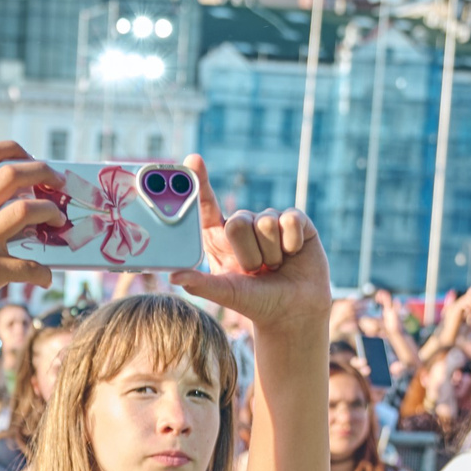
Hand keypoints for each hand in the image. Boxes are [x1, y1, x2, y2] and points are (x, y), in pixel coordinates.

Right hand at [0, 141, 58, 344]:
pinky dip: (44, 272)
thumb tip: (20, 199)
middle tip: (58, 184)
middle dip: (44, 173)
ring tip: (59, 221)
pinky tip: (44, 277)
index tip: (31, 160)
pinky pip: (31, 265)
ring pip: (27, 210)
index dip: (14, 150)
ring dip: (52, 212)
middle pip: (12, 174)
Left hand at [169, 155, 328, 335]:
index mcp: (220, 238)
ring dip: (272, 253)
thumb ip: (201, 284)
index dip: (199, 182)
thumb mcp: (227, 294)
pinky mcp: (296, 220)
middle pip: (238, 221)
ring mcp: (269, 220)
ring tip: (275, 266)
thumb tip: (174, 276)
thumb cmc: (257, 302)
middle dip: (249, 253)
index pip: (207, 205)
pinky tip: (294, 254)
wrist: (295, 310)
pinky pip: (291, 220)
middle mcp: (243, 224)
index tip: (193, 160)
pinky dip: (293, 244)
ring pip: (266, 222)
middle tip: (256, 270)